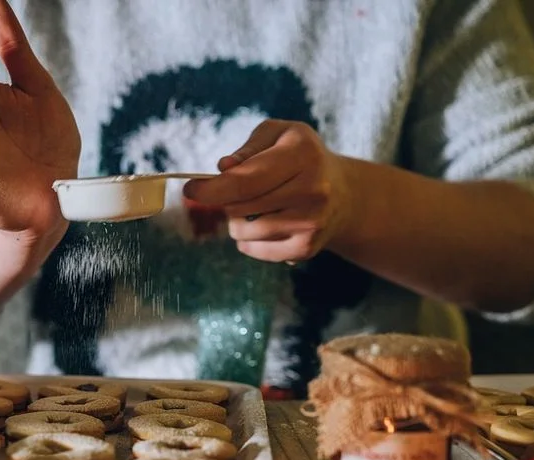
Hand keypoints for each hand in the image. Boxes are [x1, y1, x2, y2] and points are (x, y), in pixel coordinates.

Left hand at [182, 119, 349, 262]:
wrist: (343, 193)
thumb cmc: (298, 156)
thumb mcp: (277, 135)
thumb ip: (248, 149)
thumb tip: (224, 169)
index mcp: (303, 154)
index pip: (246, 180)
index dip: (212, 188)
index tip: (191, 189)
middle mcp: (313, 190)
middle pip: (240, 207)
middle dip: (225, 201)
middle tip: (235, 193)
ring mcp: (312, 223)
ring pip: (244, 231)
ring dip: (237, 221)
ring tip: (255, 207)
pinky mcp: (306, 248)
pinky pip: (255, 250)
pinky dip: (249, 240)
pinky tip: (266, 224)